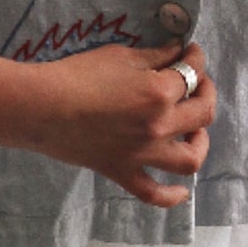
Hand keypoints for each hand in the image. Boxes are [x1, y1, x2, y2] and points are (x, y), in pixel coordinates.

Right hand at [20, 38, 215, 207]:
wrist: (41, 106)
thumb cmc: (77, 74)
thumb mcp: (119, 56)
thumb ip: (154, 56)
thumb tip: (178, 51)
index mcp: (159, 92)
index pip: (191, 73)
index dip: (196, 58)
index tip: (191, 51)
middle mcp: (159, 126)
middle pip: (202, 113)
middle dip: (206, 92)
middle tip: (196, 81)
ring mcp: (143, 153)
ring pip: (190, 159)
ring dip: (200, 143)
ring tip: (194, 131)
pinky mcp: (123, 172)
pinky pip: (154, 193)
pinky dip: (172, 196)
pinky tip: (181, 190)